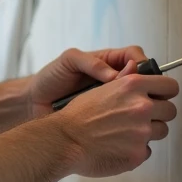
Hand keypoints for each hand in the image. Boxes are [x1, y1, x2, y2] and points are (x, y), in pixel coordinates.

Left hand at [26, 45, 148, 118]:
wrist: (35, 102)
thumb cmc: (51, 78)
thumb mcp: (69, 61)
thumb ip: (91, 62)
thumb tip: (115, 75)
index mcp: (108, 62)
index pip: (135, 57)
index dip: (143, 64)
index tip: (141, 75)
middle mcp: (114, 81)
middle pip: (144, 81)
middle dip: (147, 87)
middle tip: (142, 95)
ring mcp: (112, 100)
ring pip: (138, 102)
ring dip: (138, 106)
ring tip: (131, 111)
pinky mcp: (108, 118)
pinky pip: (126, 119)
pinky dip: (128, 121)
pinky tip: (122, 124)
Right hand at [51, 60, 179, 177]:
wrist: (65, 141)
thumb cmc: (78, 115)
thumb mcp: (101, 88)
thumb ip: (124, 80)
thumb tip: (136, 68)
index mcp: (134, 86)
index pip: (170, 86)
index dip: (166, 92)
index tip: (161, 97)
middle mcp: (142, 107)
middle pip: (170, 111)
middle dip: (159, 114)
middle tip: (140, 118)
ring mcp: (142, 132)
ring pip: (161, 131)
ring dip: (148, 132)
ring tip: (126, 133)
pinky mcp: (138, 154)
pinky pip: (146, 151)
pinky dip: (135, 150)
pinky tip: (118, 146)